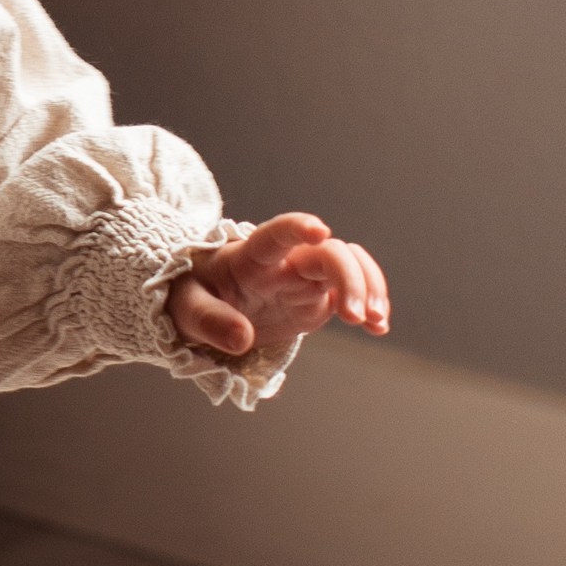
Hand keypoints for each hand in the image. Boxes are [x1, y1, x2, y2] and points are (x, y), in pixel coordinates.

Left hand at [169, 211, 390, 359]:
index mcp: (251, 256)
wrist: (201, 303)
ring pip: (350, 266)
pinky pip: (352, 294)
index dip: (297, 227)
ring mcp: (304, 279)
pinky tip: (379, 329)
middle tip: (356, 317)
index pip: (276, 234)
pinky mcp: (316, 299)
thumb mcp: (186, 309)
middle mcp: (285, 261)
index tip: (320, 230)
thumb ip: (210, 321)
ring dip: (369, 288)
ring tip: (375, 323)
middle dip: (350, 278)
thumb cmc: (191, 296)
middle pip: (329, 252)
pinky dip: (370, 307)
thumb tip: (241, 338)